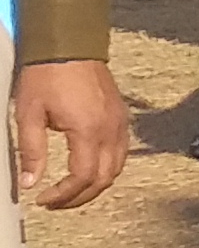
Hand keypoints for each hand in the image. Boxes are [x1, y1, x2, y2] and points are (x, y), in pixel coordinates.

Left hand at [11, 60, 132, 207]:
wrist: (71, 45)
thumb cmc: (48, 76)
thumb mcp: (29, 114)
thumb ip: (31, 151)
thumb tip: (29, 182)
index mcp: (88, 131)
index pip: (83, 177)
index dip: (64, 195)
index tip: (43, 200)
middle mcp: (110, 131)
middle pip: (104, 179)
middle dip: (79, 197)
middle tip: (55, 202)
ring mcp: (119, 124)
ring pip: (116, 169)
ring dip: (94, 185)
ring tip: (69, 190)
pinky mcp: (120, 118)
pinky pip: (120, 153)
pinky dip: (104, 169)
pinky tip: (85, 168)